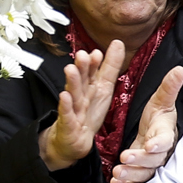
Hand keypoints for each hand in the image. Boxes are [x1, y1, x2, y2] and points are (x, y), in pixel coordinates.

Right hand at [40, 42, 125, 169]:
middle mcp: (80, 95)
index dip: (94, 64)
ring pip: (73, 95)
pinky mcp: (67, 125)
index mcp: (90, 86)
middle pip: (82, 80)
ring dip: (72, 82)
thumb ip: (110, 66)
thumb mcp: (104, 88)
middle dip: (82, 68)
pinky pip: (66, 115)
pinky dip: (65, 106)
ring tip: (70, 69)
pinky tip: (64, 96)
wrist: (74, 140)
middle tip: (82, 55)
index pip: (92, 73)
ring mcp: (73, 110)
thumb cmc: (89, 112)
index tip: (97, 53)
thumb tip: (118, 42)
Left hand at [108, 66, 182, 182]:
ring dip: (131, 174)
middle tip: (124, 158)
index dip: (159, 143)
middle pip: (153, 160)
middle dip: (139, 160)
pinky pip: (136, 182)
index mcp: (165, 133)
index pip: (165, 139)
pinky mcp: (142, 173)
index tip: (150, 144)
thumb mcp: (161, 101)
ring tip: (117, 173)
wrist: (155, 133)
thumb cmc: (158, 117)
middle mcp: (160, 152)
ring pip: (144, 173)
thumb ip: (169, 87)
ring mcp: (152, 165)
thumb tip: (180, 69)